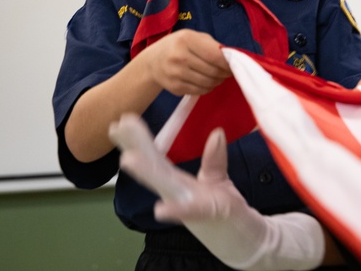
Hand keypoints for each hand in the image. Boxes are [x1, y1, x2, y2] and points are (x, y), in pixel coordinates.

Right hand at [109, 113, 324, 270]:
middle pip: (154, 167)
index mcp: (177, 182)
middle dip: (135, 147)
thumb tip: (216, 131)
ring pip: (166, 187)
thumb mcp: (216, 180)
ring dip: (148, 174)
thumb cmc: (223, 210)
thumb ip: (213, 158)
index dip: (139, 139)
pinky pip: (192, 212)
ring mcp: (190, 205)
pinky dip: (177, 211)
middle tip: (116, 126)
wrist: (244, 241)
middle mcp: (177, 193)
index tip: (122, 119)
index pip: (155, 157)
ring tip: (127, 160)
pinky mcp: (210, 214)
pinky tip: (160, 210)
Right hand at [141, 29, 231, 96]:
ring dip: (218, 81)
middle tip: (228, 72)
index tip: (234, 65)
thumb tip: (231, 58)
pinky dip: (208, 88)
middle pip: (213, 71)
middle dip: (224, 73)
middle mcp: (179, 57)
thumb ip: (212, 45)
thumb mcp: (193, 37)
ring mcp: (175, 73)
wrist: (152, 61)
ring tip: (219, 76)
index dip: (228, 63)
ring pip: (208, 83)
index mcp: (186, 40)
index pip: (215, 55)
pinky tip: (208, 82)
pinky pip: (199, 91)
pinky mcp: (175, 87)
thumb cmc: (178, 46)